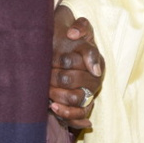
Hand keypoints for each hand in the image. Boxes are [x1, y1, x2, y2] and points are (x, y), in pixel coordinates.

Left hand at [50, 6, 103, 128]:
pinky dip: (68, 114)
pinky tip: (53, 108)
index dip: (68, 61)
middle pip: (79, 82)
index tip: (56, 59)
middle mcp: (96, 79)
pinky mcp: (82, 107)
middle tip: (46, 75)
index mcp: (97, 60)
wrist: (60, 51)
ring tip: (48, 92)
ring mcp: (89, 94)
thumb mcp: (77, 27)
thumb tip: (73, 34)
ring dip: (62, 97)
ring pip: (79, 101)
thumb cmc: (68, 40)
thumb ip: (80, 26)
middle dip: (60, 79)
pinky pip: (79, 116)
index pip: (88, 62)